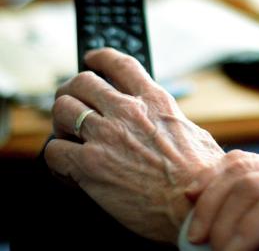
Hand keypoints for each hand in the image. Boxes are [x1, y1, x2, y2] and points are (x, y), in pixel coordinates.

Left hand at [44, 48, 224, 243]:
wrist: (195, 204)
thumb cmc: (202, 176)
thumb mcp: (196, 134)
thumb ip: (173, 122)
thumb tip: (169, 124)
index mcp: (155, 101)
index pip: (119, 64)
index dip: (101, 57)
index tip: (92, 59)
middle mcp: (127, 112)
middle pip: (82, 82)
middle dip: (72, 90)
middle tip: (71, 100)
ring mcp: (106, 136)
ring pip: (62, 109)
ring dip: (61, 122)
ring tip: (68, 134)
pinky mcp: (89, 165)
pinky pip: (54, 151)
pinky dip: (56, 158)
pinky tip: (66, 167)